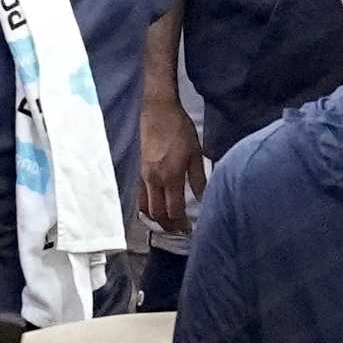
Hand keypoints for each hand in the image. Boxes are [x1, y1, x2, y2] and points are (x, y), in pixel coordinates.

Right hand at [139, 99, 206, 232]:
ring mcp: (144, 176)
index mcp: (170, 176)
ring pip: (145, 208)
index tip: (189, 230)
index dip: (181, 223)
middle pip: (157, 213)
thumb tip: (204, 199)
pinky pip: (140, 196)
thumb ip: (199, 178)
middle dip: (168, 225)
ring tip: (169, 222)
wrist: (158, 112)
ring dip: (156, 219)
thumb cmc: (180, 130)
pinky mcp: (139, 171)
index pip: (173, 210)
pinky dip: (146, 207)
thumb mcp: (195, 153)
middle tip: (180, 230)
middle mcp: (154, 180)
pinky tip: (156, 207)